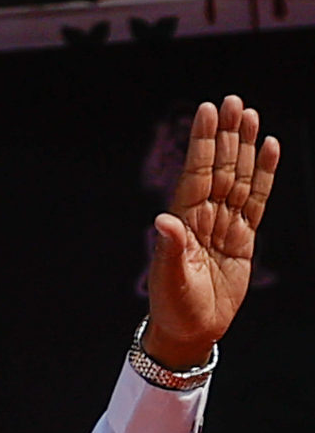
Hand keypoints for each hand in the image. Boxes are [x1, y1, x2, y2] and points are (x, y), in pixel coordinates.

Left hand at [145, 96, 280, 367]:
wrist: (191, 331)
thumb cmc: (173, 307)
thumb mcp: (169, 280)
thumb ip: (170, 249)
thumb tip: (164, 220)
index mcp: (183, 223)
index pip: (196, 174)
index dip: (203, 143)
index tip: (208, 111)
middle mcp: (204, 217)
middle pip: (220, 168)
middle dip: (226, 135)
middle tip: (233, 101)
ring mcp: (225, 224)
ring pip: (239, 178)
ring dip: (245, 147)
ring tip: (251, 115)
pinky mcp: (244, 237)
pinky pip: (257, 199)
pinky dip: (264, 175)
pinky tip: (269, 149)